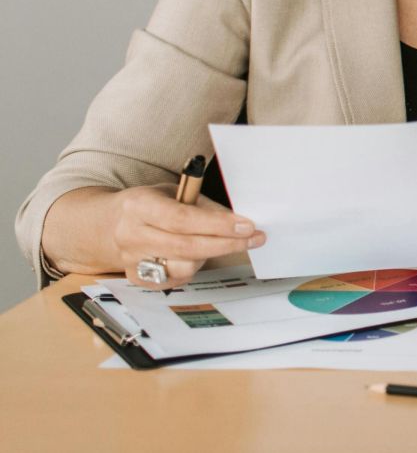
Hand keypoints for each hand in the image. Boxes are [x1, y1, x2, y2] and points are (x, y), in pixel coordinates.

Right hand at [109, 185, 262, 288]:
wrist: (107, 225)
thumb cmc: (148, 205)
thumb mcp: (173, 192)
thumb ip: (202, 207)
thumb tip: (238, 222)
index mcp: (139, 206)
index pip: (183, 219)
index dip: (218, 224)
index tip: (247, 226)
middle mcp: (132, 235)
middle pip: (186, 247)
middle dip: (226, 244)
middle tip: (254, 238)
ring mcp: (131, 260)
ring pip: (182, 267)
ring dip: (208, 256)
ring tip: (213, 243)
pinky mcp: (137, 278)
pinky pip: (175, 280)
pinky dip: (192, 269)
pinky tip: (195, 256)